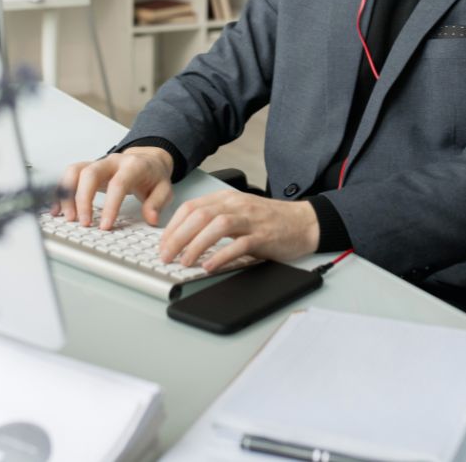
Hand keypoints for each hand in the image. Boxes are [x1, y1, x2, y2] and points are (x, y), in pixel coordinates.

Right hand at [53, 147, 173, 228]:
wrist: (148, 160)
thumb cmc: (154, 176)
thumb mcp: (165, 189)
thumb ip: (157, 203)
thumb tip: (150, 218)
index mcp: (133, 166)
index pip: (118, 183)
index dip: (110, 205)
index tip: (105, 225)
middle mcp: (112, 162)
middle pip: (90, 173)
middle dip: (83, 199)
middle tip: (83, 223)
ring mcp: (98, 163)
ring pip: (75, 172)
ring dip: (67, 194)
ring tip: (68, 218)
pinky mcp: (88, 169)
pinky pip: (69, 176)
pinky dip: (61, 192)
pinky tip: (57, 209)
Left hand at [159, 189, 319, 271]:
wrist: (304, 222)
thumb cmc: (269, 221)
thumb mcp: (239, 213)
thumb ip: (215, 220)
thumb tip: (184, 238)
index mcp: (227, 199)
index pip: (191, 207)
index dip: (172, 226)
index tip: (162, 244)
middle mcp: (236, 205)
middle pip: (200, 215)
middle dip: (177, 237)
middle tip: (165, 256)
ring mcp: (250, 220)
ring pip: (217, 226)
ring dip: (196, 244)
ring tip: (184, 261)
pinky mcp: (263, 236)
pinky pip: (239, 244)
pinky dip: (222, 255)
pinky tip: (210, 266)